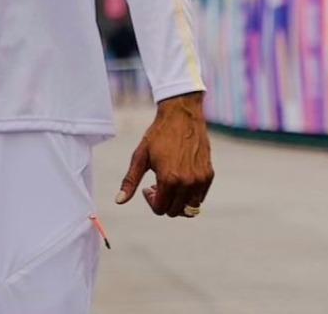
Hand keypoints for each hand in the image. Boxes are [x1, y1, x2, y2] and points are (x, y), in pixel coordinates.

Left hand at [115, 92, 213, 217]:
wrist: (182, 115)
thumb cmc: (158, 134)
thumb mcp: (140, 156)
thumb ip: (130, 181)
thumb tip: (118, 201)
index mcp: (169, 180)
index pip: (160, 209)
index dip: (151, 201)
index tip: (148, 187)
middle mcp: (187, 183)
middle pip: (174, 211)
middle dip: (164, 202)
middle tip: (158, 184)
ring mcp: (200, 180)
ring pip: (189, 208)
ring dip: (178, 201)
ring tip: (170, 183)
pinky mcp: (209, 175)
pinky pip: (200, 197)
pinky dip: (190, 194)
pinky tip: (182, 178)